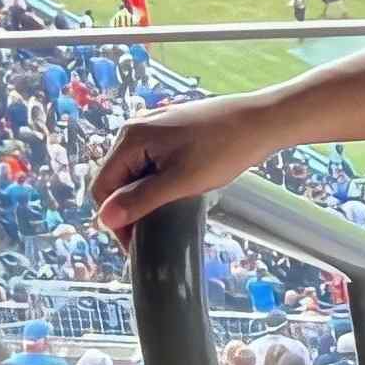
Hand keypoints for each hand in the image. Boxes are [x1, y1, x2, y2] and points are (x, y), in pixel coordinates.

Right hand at [91, 97, 275, 244]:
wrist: (261, 121)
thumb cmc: (224, 149)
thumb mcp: (180, 181)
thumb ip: (141, 199)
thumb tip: (104, 219)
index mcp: (131, 138)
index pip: (103, 186)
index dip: (114, 218)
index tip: (133, 243)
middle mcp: (135, 129)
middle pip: (116, 178)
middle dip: (128, 208)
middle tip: (148, 235)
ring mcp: (153, 128)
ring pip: (134, 172)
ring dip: (143, 196)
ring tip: (162, 218)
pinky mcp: (170, 132)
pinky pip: (151, 163)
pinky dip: (156, 182)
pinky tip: (173, 195)